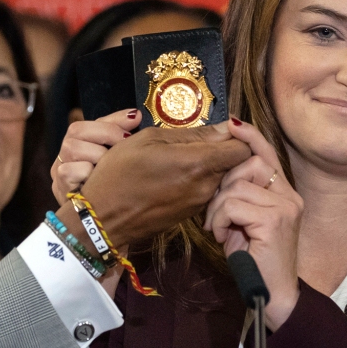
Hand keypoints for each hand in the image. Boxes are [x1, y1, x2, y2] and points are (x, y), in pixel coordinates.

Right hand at [51, 109, 140, 204]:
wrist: (104, 224)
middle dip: (106, 136)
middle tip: (124, 149)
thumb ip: (122, 133)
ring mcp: (59, 173)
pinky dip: (87, 174)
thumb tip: (136, 115)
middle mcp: (65, 155)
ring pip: (71, 148)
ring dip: (97, 156)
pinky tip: (99, 184)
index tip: (133, 126)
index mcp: (78, 144)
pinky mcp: (59, 190)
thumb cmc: (115, 187)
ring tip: (111, 170)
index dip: (110, 124)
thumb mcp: (119, 156)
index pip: (84, 123)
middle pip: (75, 131)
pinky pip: (69, 171)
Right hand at [61, 121, 251, 250]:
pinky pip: (205, 190)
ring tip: (180, 158)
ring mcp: (199, 203)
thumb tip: (224, 129)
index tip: (220, 128)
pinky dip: (197, 179)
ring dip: (208, 164)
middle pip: (233, 163)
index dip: (236, 135)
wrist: (103, 218)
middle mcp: (205, 186)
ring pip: (219, 176)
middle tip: (197, 140)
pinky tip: (173, 175)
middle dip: (221, 149)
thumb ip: (192, 134)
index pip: (243, 147)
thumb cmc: (119, 173)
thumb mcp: (149, 139)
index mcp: (198, 163)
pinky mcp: (191, 214)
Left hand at [204, 119, 302, 330]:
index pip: (267, 155)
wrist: (270, 296)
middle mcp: (290, 196)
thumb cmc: (252, 261)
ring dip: (218, 208)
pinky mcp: (275, 220)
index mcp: (284, 194)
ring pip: (237, 186)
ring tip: (220, 229)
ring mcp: (285, 207)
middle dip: (223, 184)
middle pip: (250, 164)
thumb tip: (217, 172)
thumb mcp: (243, 223)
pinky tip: (222, 237)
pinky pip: (233, 204)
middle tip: (216, 213)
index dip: (249, 138)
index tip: (232, 124)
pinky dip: (220, 219)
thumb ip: (237, 197)